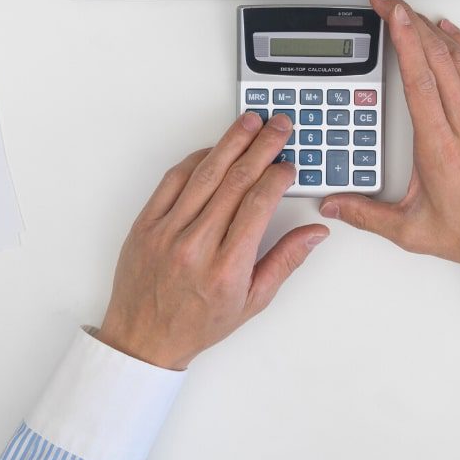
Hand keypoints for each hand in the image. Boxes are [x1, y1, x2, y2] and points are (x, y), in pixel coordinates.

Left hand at [95, 113, 328, 369]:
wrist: (144, 337)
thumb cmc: (198, 323)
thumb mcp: (252, 302)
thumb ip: (285, 261)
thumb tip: (315, 232)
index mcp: (226, 268)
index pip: (258, 206)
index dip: (277, 178)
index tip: (289, 165)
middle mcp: (195, 245)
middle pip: (234, 181)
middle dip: (261, 147)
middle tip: (278, 126)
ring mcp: (167, 231)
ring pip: (204, 174)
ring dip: (230, 143)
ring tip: (249, 122)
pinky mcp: (146, 222)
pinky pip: (172, 180)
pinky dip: (195, 160)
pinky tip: (213, 149)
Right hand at [320, 0, 459, 276]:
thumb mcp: (415, 232)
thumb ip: (367, 215)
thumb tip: (336, 206)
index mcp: (441, 146)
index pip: (418, 77)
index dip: (402, 38)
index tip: (389, 13)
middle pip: (436, 57)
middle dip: (408, 21)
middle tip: (387, 1)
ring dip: (433, 30)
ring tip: (411, 12)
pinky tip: (452, 34)